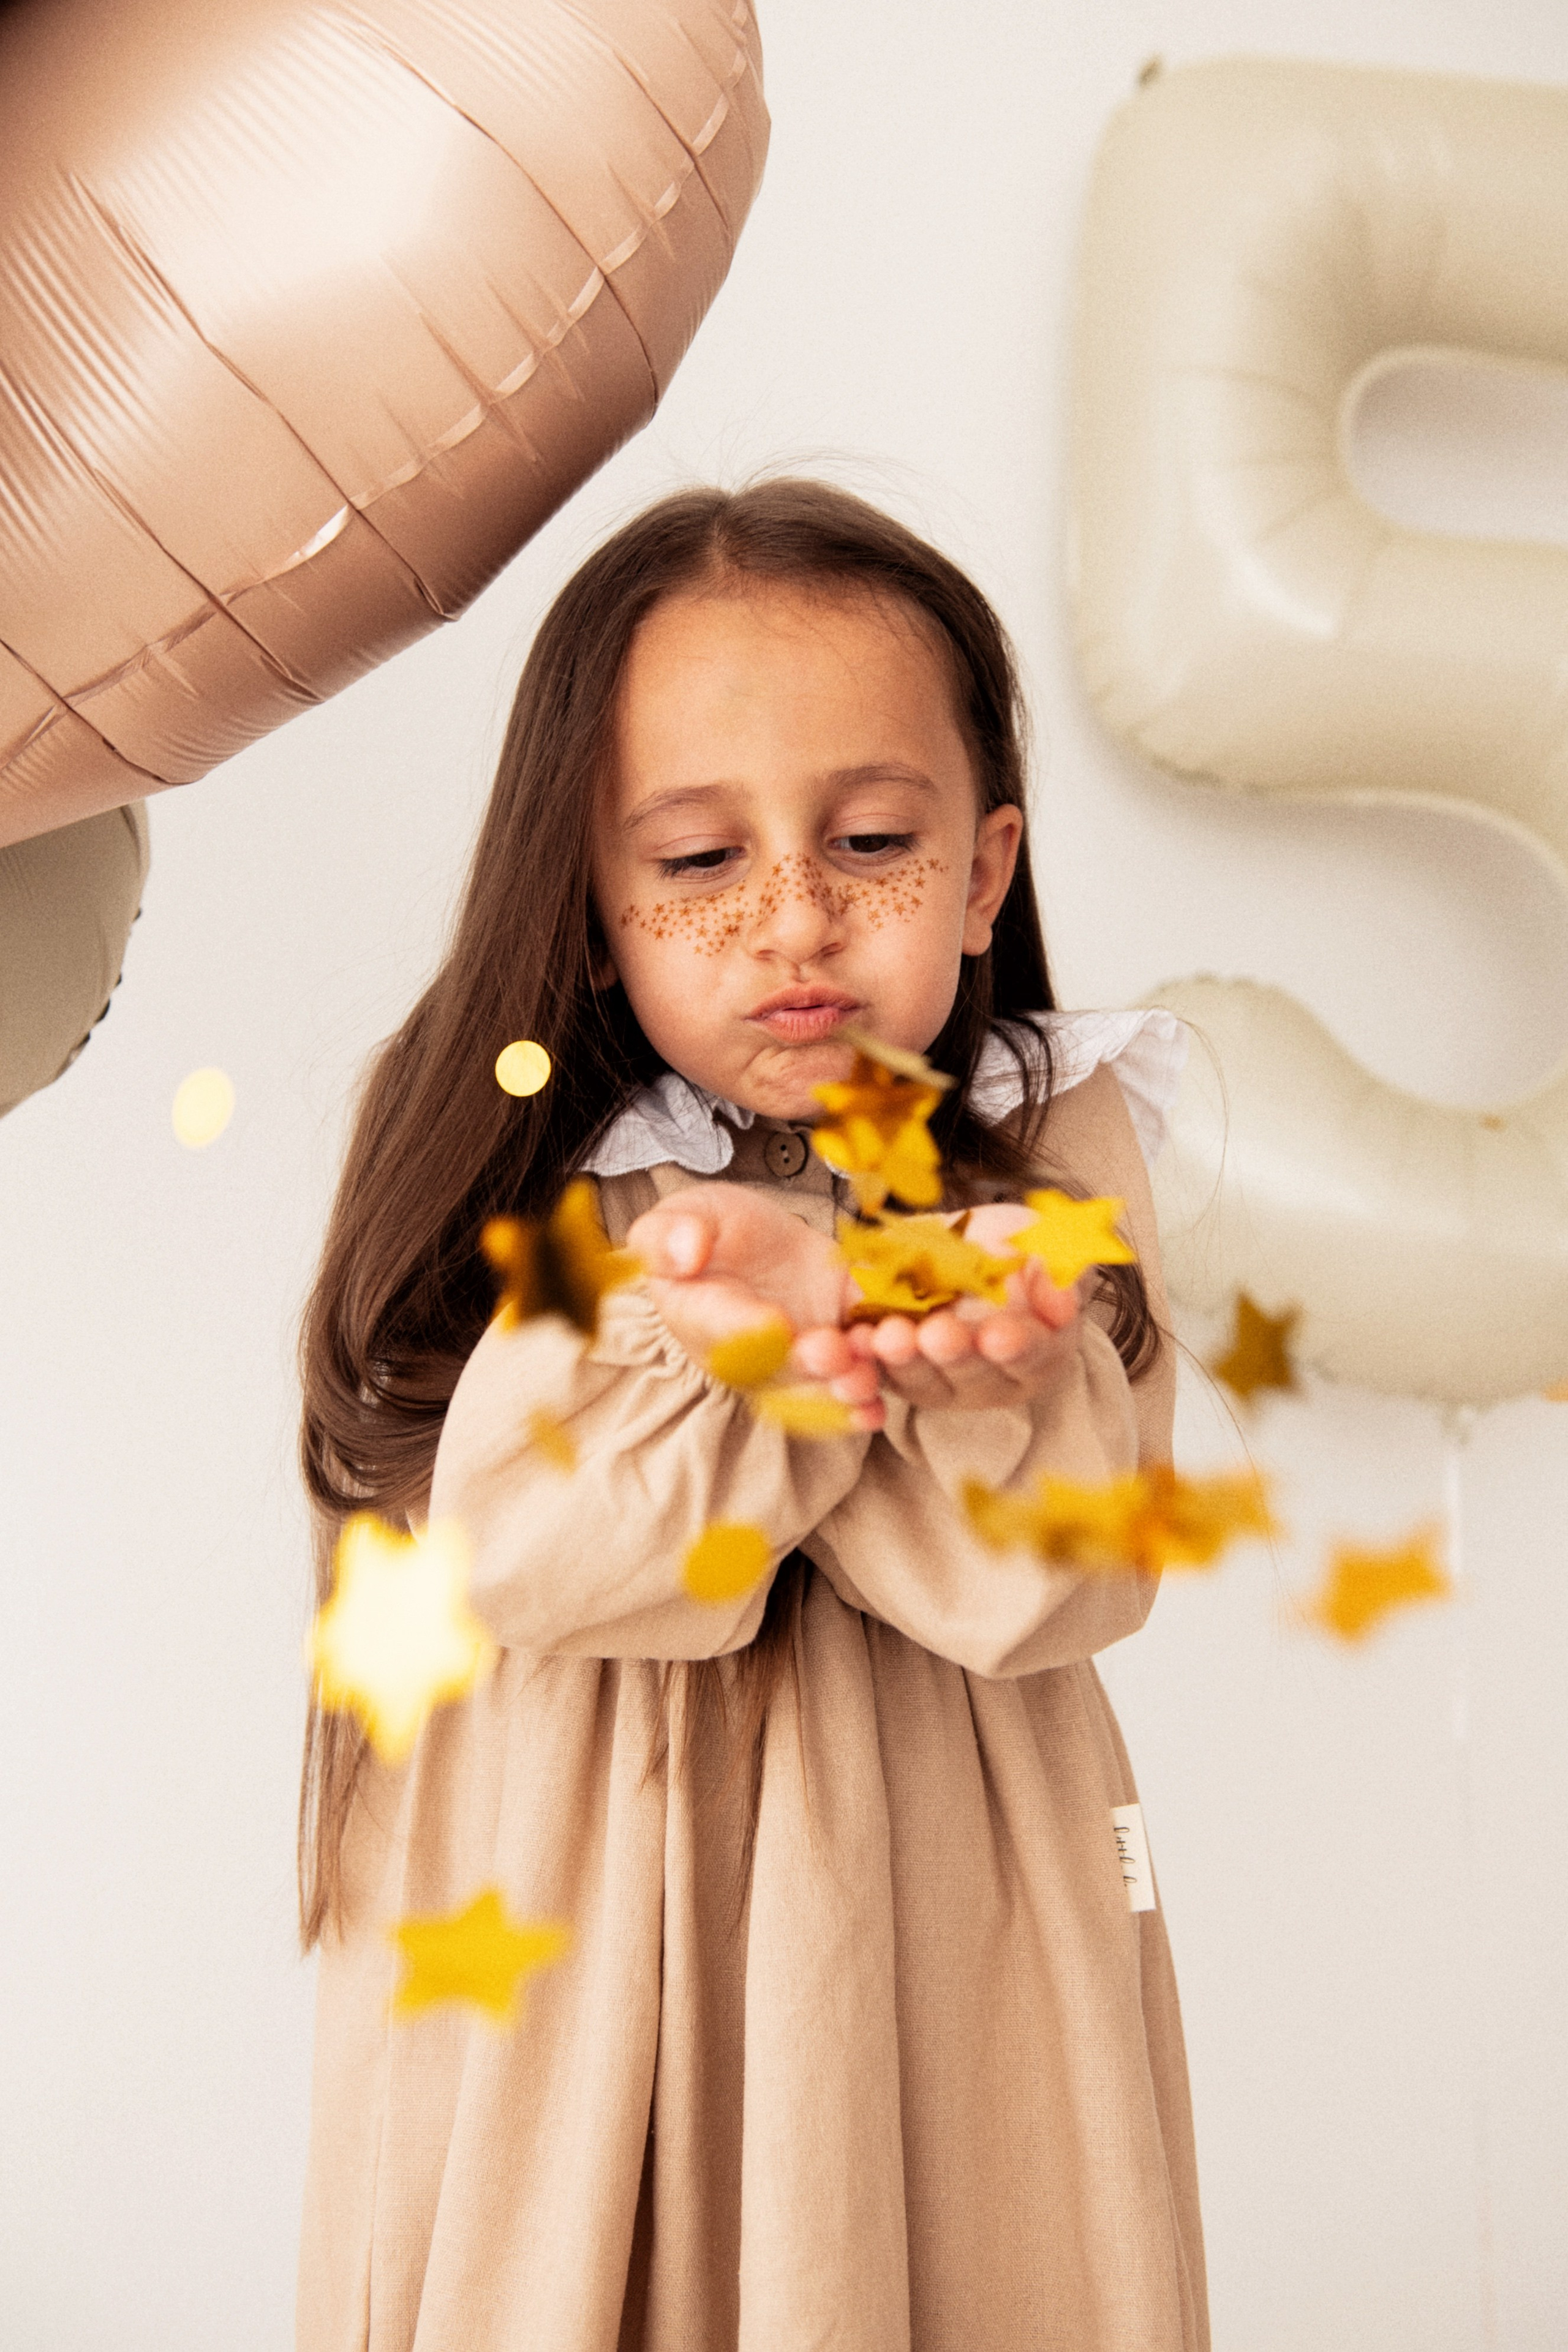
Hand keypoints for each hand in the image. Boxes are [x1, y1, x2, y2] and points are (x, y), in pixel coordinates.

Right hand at [627, 1184, 883, 1426]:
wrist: (754, 1243)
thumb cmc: (708, 1233)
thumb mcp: (681, 1217)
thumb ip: (669, 1235)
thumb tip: (683, 1251)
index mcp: (703, 1318)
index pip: (722, 1328)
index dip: (747, 1330)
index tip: (772, 1325)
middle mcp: (752, 1354)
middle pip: (779, 1370)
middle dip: (806, 1366)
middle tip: (830, 1352)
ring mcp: (801, 1354)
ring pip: (821, 1381)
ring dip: (844, 1385)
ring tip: (863, 1377)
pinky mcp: (844, 1341)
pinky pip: (861, 1368)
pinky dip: (874, 1388)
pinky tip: (881, 1406)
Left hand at [793, 1202, 1083, 1413]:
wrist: (951, 1246)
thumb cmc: (1008, 1245)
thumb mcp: (1040, 1241)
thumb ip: (1058, 1266)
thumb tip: (1065, 1301)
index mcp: (1037, 1351)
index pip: (1031, 1355)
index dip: (1017, 1347)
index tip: (999, 1334)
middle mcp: (989, 1378)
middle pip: (972, 1374)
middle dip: (952, 1353)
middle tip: (936, 1335)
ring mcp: (939, 1382)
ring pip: (920, 1378)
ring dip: (902, 1359)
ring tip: (888, 1335)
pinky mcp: (894, 1375)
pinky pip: (874, 1374)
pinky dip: (861, 1363)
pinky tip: (851, 1340)